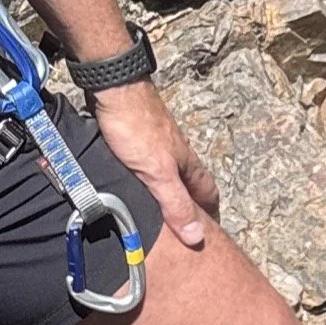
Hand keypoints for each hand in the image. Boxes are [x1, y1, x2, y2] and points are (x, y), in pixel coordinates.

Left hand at [90, 83, 219, 248]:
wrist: (113, 88)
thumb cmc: (137, 127)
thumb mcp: (158, 173)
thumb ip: (175, 203)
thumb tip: (197, 236)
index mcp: (187, 163)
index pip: (208, 192)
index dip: (211, 213)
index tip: (211, 233)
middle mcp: (176, 153)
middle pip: (189, 184)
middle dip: (190, 205)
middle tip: (184, 227)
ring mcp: (156, 144)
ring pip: (168, 174)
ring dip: (167, 192)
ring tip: (158, 212)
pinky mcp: (136, 138)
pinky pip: (146, 166)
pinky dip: (146, 180)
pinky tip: (133, 187)